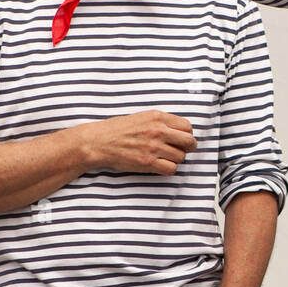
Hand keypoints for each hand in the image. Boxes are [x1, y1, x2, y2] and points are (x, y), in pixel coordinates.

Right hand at [79, 110, 195, 174]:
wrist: (98, 142)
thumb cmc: (118, 129)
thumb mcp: (142, 117)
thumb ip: (161, 121)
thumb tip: (181, 131)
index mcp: (157, 117)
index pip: (187, 126)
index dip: (187, 134)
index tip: (181, 139)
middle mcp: (158, 130)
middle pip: (189, 142)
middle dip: (188, 148)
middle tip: (180, 150)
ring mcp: (153, 147)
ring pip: (181, 157)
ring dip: (175, 159)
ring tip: (164, 157)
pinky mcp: (147, 162)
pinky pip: (171, 169)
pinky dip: (168, 169)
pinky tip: (159, 165)